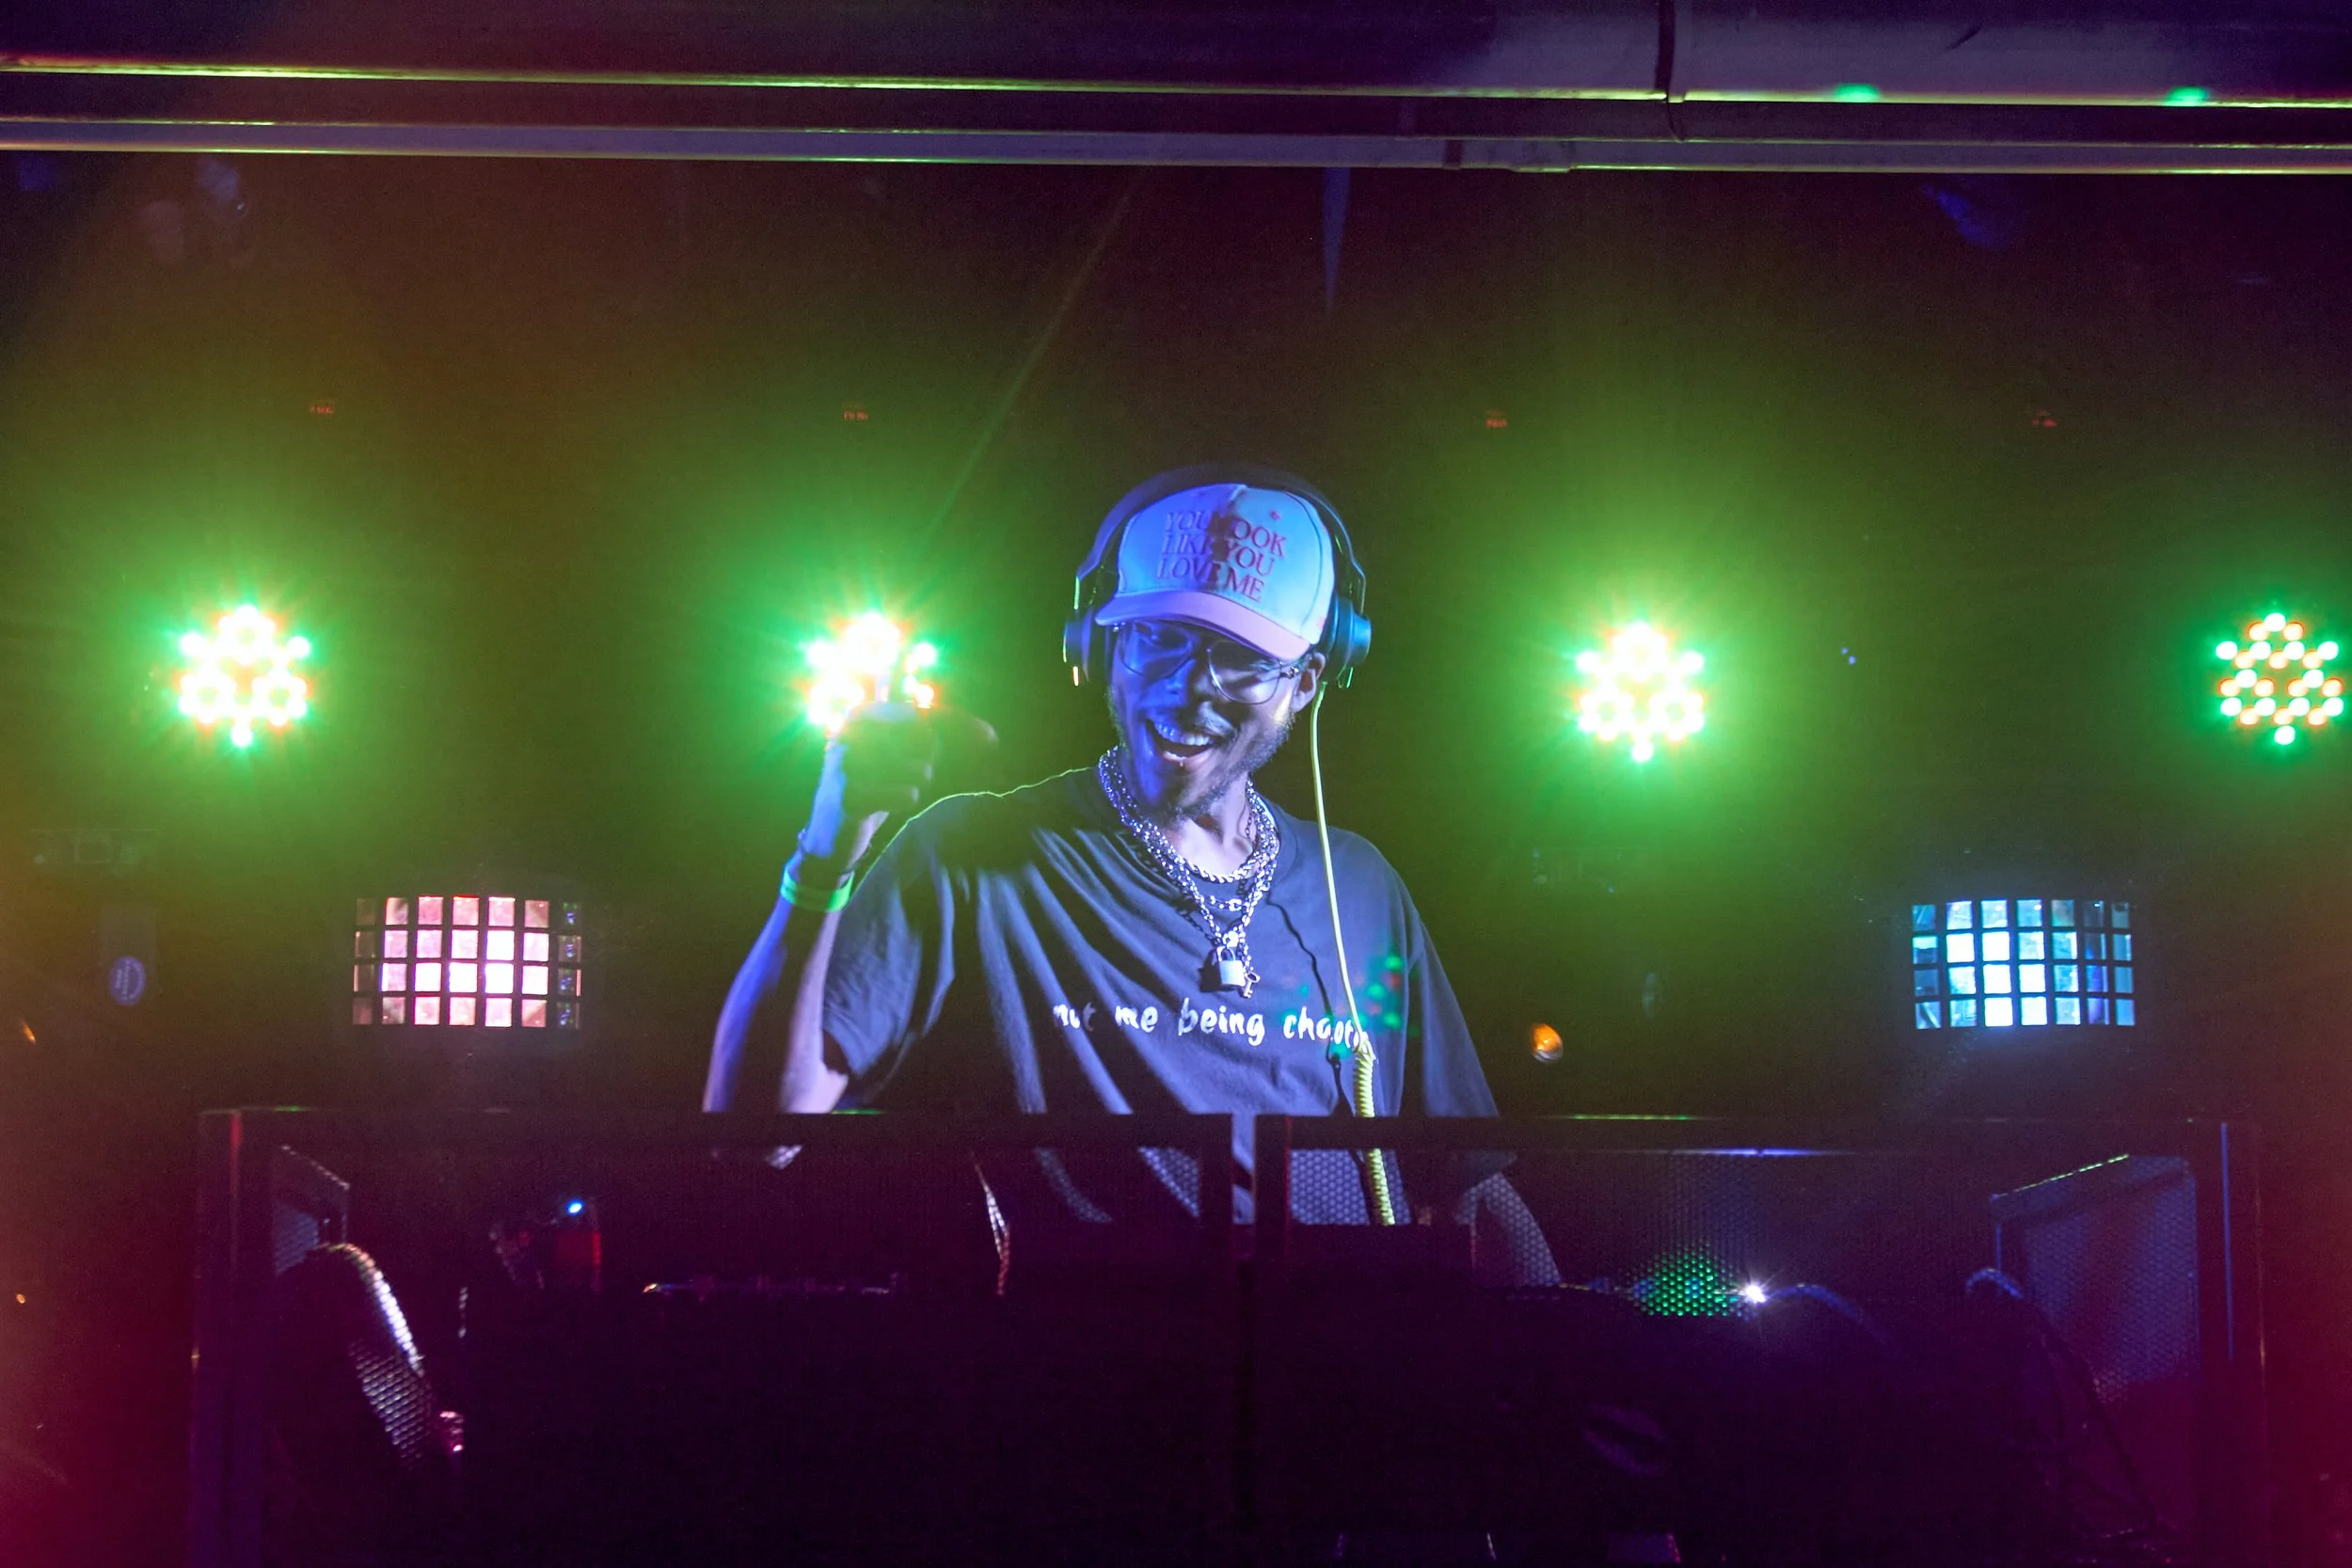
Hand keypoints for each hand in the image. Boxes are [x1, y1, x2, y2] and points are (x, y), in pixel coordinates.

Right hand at [801, 702, 997, 862]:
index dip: (961, 725)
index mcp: (863, 712)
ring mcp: (848, 761)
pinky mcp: (850, 793)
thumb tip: (991, 735)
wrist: (833, 833)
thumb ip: (943, 734)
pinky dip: (903, 801)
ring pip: (921, 770)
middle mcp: (852, 730)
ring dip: (915, 783)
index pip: (925, 714)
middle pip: (926, 739)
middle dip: (927, 760)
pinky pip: (908, 794)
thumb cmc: (877, 784)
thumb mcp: (904, 754)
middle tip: (903, 774)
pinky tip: (882, 805)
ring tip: (890, 788)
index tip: (991, 739)